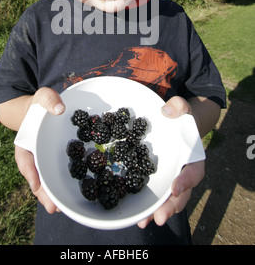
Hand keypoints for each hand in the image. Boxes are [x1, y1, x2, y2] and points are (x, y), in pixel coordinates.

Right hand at [15, 87, 64, 212]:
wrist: (42, 109)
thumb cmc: (40, 104)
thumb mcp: (42, 97)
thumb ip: (48, 100)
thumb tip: (59, 109)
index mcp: (26, 140)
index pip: (24, 158)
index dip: (30, 172)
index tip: (35, 184)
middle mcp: (34, 154)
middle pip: (36, 176)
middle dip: (43, 192)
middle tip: (52, 207)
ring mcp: (44, 159)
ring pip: (46, 179)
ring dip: (52, 195)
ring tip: (61, 209)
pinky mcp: (56, 160)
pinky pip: (58, 174)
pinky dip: (62, 185)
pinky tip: (71, 197)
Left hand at [137, 96, 204, 227]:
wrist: (177, 122)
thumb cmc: (181, 117)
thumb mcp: (183, 108)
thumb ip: (179, 107)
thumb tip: (167, 111)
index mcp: (192, 156)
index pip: (194, 170)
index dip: (186, 181)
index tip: (175, 188)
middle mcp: (182, 170)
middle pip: (181, 193)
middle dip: (170, 206)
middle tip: (159, 217)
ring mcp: (169, 176)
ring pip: (166, 198)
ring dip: (156, 211)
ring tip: (143, 222)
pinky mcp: (155, 177)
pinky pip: (152, 192)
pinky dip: (145, 204)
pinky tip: (135, 214)